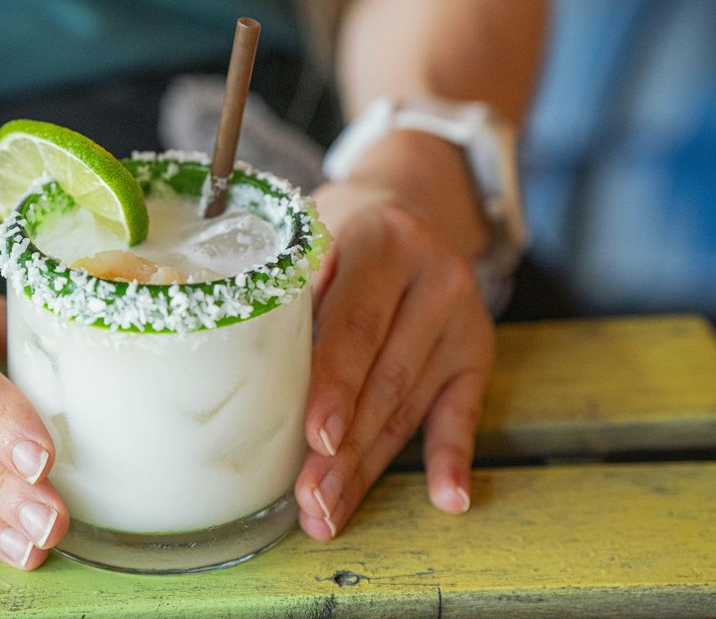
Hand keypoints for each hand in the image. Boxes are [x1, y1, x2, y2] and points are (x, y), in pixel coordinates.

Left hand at [296, 135, 494, 538]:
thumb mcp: (310, 234)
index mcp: (383, 242)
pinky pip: (464, 412)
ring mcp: (461, 318)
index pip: (358, 323)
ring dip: (371, 466)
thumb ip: (287, 288)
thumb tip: (237, 366)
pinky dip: (452, 458)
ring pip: (411, 404)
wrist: (409, 204)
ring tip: (331, 512)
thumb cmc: (340, 232)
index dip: (336, 384)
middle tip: (311, 500)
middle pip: (385, 376)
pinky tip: (448, 500)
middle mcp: (433, 278)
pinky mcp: (477, 351)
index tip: (316, 438)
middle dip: (345, 448)